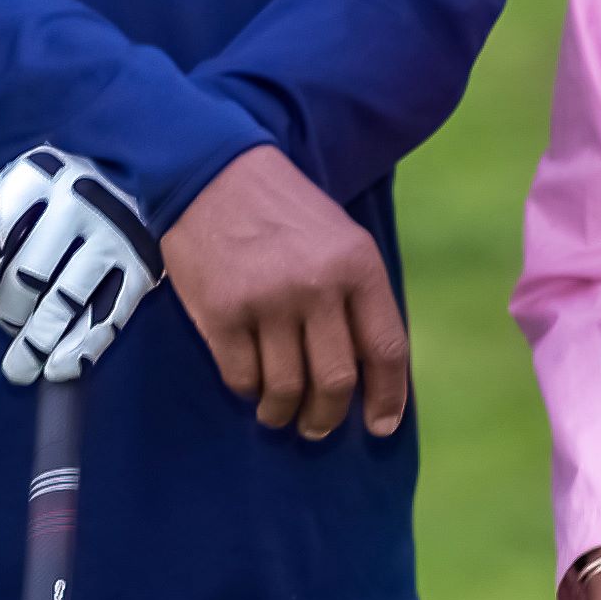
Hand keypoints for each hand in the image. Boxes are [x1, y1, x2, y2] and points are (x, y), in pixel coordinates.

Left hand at [0, 146, 159, 385]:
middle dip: (10, 313)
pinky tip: (58, 369)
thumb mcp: (7, 195)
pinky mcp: (142, 267)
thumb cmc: (53, 194)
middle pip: (28, 274)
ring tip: (18, 369)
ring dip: (37, 343)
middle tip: (5, 328)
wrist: (140, 175)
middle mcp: (76, 201)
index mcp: (34, 178)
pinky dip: (81, 350)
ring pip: (66, 301)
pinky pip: (108, 317)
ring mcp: (113, 235)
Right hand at [160, 143, 412, 442]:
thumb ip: (358, 297)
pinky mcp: (221, 312)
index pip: (385, 349)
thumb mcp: (340, 239)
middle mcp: (317, 286)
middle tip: (317, 426)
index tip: (381, 426)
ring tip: (279, 413)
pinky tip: (250, 384)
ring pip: (286, 388)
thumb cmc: (282, 212)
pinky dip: (248, 390)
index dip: (388, 397)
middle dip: (328, 417)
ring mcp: (267, 301)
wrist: (212, 173)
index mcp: (357, 265)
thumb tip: (370, 373)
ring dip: (284, 413)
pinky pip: (242, 376)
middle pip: (336, 381)